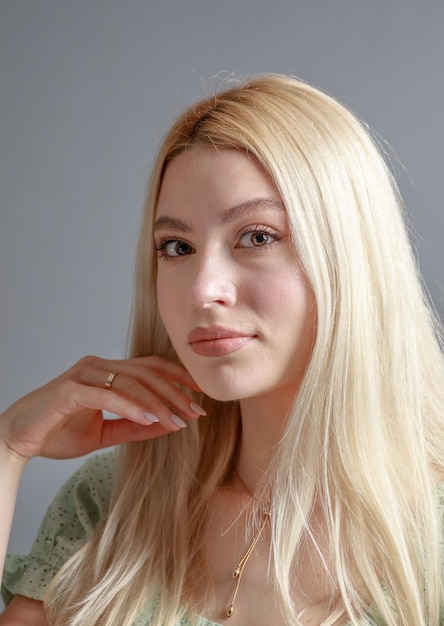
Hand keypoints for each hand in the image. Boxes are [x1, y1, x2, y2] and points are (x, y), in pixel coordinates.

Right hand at [0, 355, 204, 464]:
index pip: (151, 368)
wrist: (17, 439)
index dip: (179, 378)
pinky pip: (108, 395)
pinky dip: (132, 406)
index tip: (202, 396)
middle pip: (147, 372)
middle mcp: (98, 366)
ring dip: (158, 401)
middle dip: (176, 391)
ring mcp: (84, 374)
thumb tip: (169, 424)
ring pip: (131, 381)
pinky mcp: (71, 389)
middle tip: (197, 411)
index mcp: (107, 372)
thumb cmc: (58, 432)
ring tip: (178, 420)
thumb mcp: (106, 433)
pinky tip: (151, 418)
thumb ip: (135, 425)